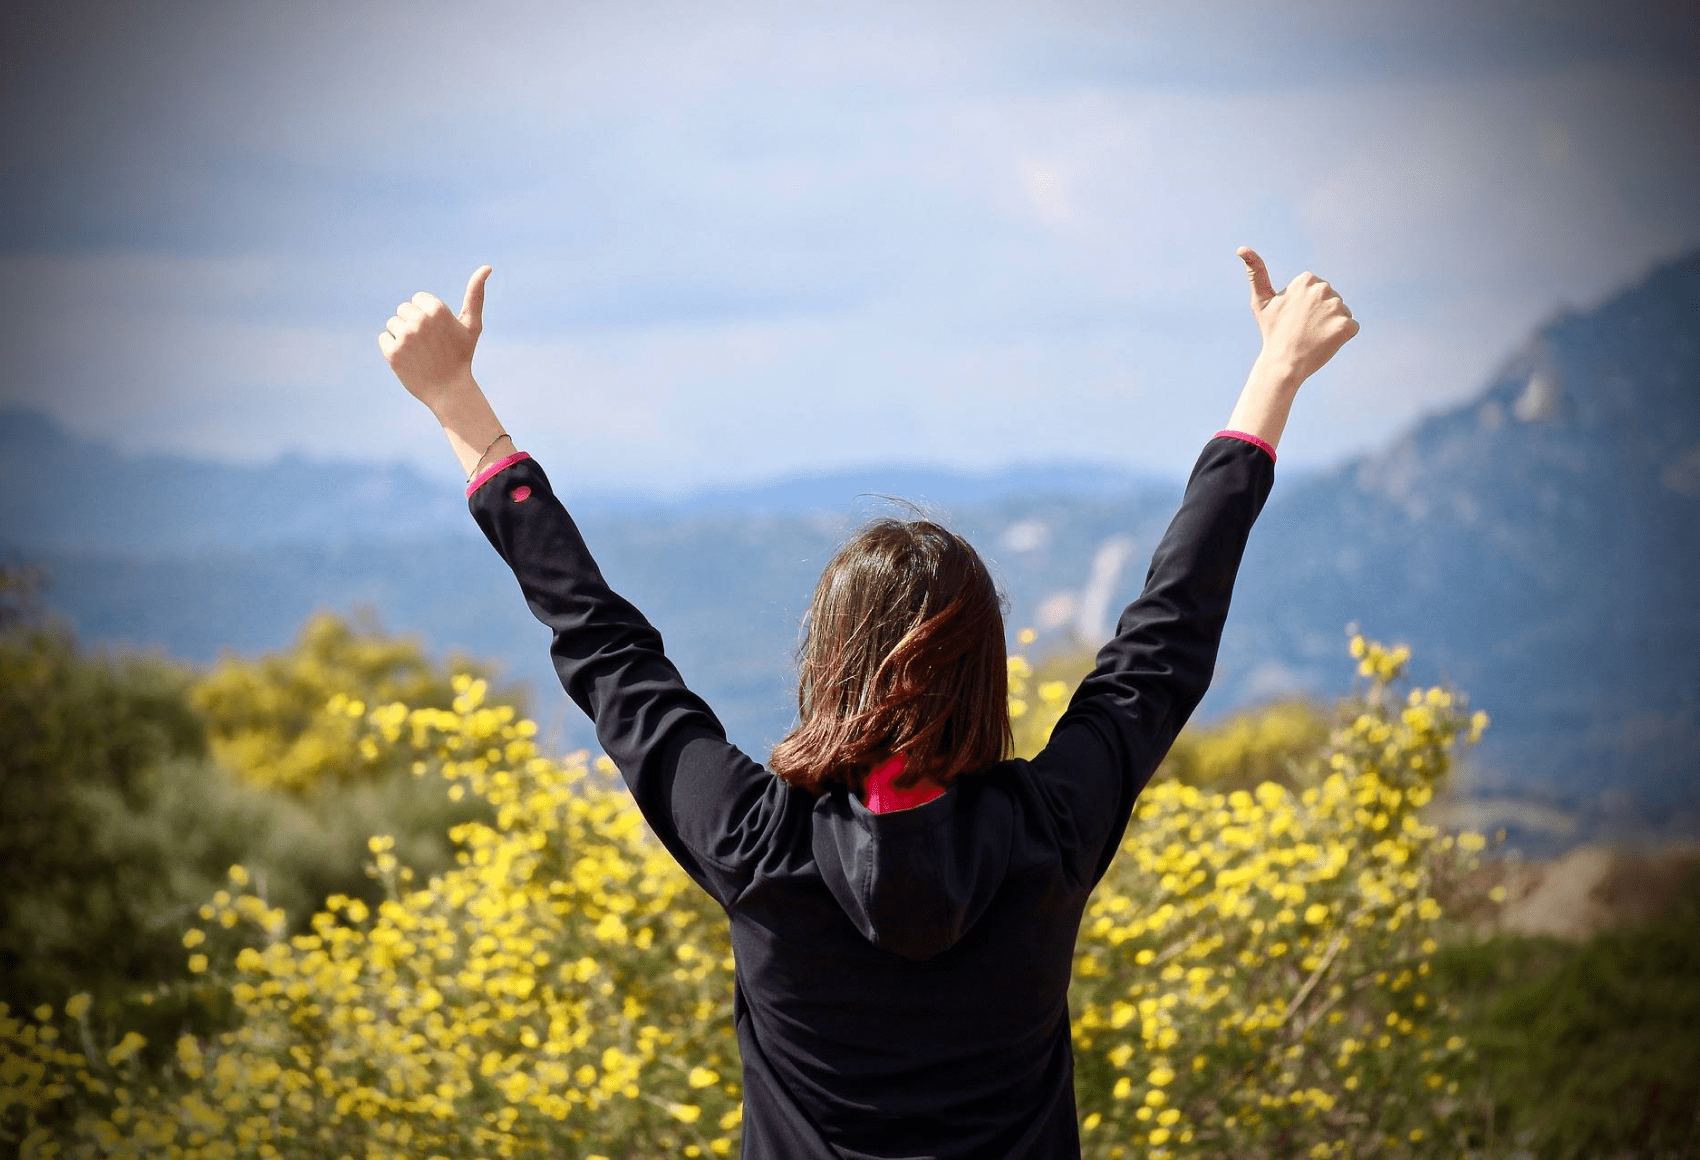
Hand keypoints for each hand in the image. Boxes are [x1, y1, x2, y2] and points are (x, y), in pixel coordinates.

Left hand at [379, 265, 491, 411]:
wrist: (450, 390)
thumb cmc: (462, 356)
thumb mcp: (472, 325)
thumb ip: (475, 295)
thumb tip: (487, 266)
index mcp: (437, 309)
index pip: (417, 299)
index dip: (427, 315)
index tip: (438, 333)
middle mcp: (420, 320)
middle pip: (403, 310)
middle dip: (413, 324)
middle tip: (429, 345)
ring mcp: (405, 336)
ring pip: (393, 323)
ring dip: (402, 336)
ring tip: (419, 352)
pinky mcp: (392, 352)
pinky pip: (384, 338)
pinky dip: (393, 348)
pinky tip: (409, 359)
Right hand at [1237, 247, 1358, 384]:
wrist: (1282, 362)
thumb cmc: (1272, 332)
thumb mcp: (1261, 301)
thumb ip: (1256, 273)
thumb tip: (1241, 248)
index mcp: (1306, 280)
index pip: (1317, 290)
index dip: (1306, 306)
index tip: (1294, 317)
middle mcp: (1324, 290)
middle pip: (1331, 300)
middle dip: (1321, 313)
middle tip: (1303, 329)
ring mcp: (1337, 308)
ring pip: (1341, 313)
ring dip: (1331, 325)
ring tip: (1313, 336)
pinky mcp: (1347, 326)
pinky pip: (1351, 328)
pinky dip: (1341, 337)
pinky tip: (1325, 343)